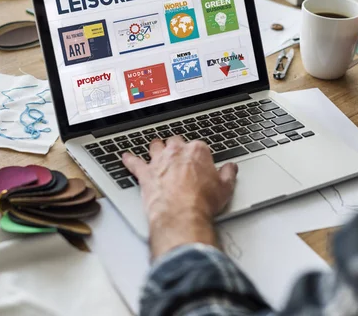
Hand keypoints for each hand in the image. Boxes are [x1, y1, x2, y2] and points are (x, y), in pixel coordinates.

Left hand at [123, 137, 237, 257]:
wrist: (181, 215)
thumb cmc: (202, 202)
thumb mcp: (225, 188)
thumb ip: (228, 174)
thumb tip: (231, 168)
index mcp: (197, 151)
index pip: (198, 146)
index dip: (199, 155)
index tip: (200, 162)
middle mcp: (176, 152)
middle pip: (176, 142)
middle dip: (177, 148)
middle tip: (179, 156)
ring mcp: (159, 161)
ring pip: (155, 146)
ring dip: (156, 148)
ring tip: (156, 149)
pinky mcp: (145, 174)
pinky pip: (134, 163)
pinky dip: (129, 160)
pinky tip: (126, 157)